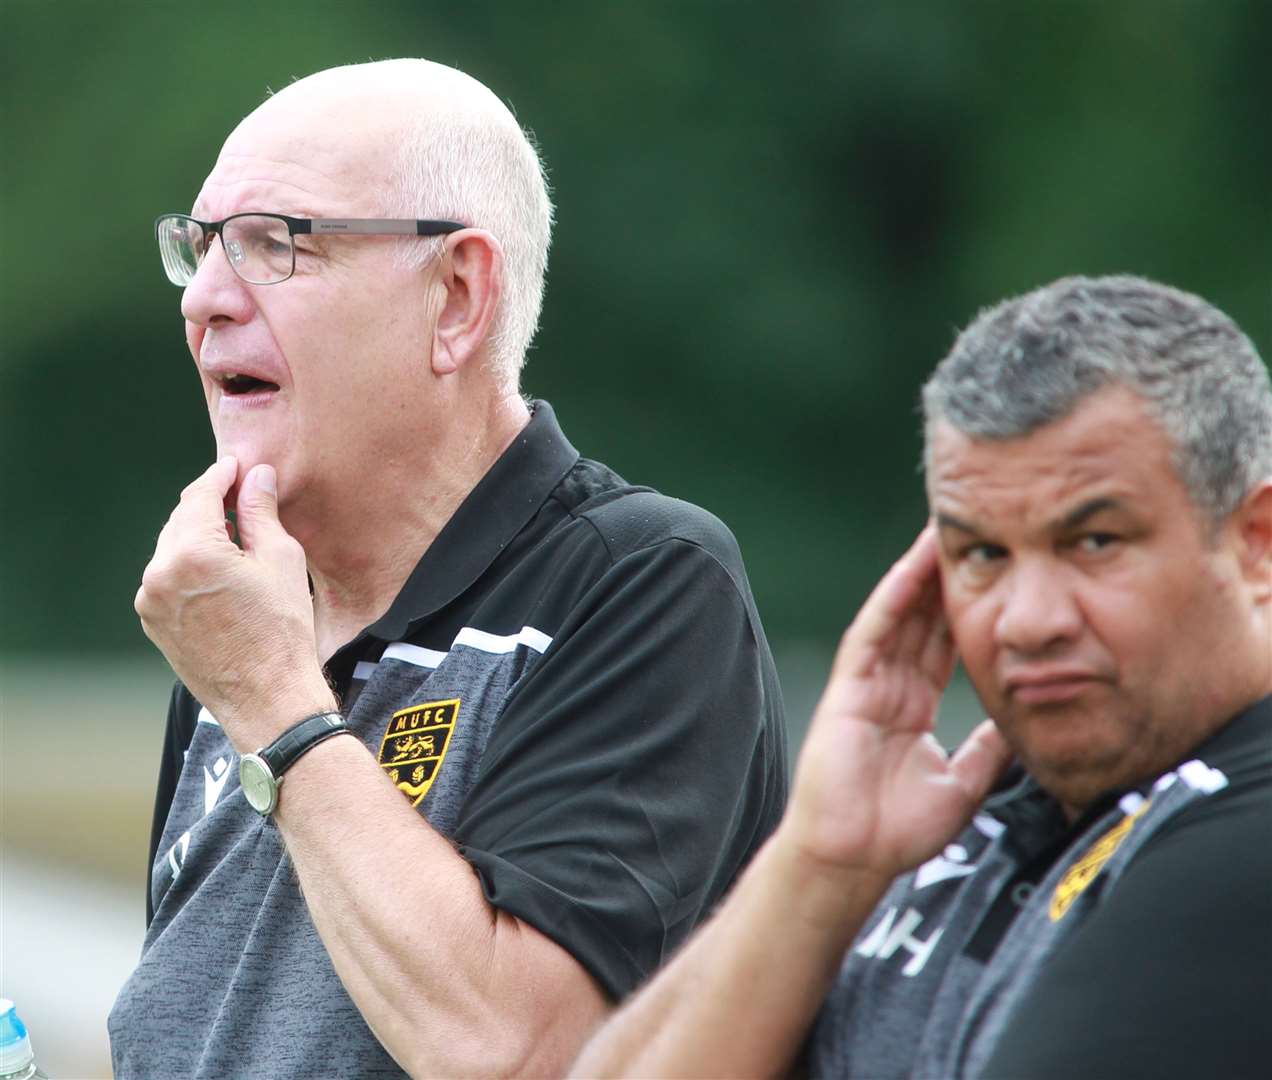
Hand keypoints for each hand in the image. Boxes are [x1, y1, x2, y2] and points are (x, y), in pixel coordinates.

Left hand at [135, 457, 334, 749]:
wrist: (268, 698)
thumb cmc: (282, 632)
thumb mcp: (280, 560)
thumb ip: (261, 512)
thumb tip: (256, 476)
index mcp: (192, 553)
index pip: (202, 495)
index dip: (222, 476)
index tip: (237, 467)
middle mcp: (160, 574)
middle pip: (182, 520)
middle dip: (210, 505)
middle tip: (241, 496)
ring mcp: (151, 601)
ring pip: (172, 549)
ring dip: (199, 536)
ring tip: (236, 537)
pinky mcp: (154, 622)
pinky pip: (168, 579)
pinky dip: (190, 566)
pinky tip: (221, 571)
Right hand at [782, 525, 1011, 888]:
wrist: (853, 857)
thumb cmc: (898, 830)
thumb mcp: (964, 781)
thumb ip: (988, 747)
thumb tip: (1024, 717)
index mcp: (914, 708)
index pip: (944, 646)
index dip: (967, 610)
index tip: (995, 575)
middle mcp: (890, 688)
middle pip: (923, 622)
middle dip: (946, 579)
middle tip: (974, 538)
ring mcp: (867, 685)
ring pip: (899, 617)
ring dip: (920, 575)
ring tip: (942, 534)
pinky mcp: (848, 688)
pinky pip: (873, 634)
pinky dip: (892, 600)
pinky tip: (910, 570)